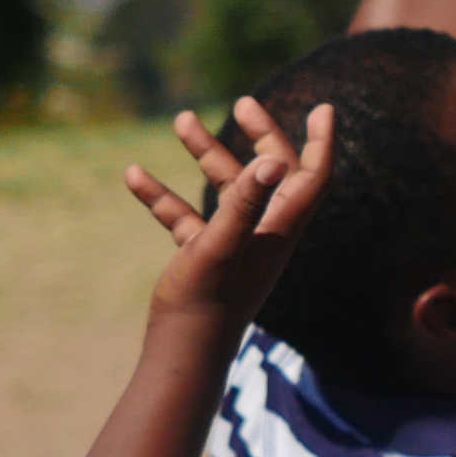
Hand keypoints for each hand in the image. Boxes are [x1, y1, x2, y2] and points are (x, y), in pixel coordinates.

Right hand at [120, 98, 337, 328]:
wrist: (183, 355)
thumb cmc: (205, 303)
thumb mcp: (221, 245)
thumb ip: (245, 203)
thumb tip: (274, 160)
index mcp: (278, 229)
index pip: (311, 178)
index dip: (320, 142)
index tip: (323, 107)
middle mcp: (263, 235)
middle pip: (273, 175)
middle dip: (263, 136)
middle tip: (245, 102)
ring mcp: (234, 246)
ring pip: (226, 190)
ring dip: (206, 154)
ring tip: (181, 119)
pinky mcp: (205, 257)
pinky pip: (186, 217)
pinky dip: (163, 195)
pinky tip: (133, 174)